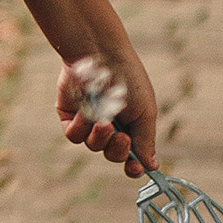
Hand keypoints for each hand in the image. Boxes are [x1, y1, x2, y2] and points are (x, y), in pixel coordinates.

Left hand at [58, 43, 156, 176]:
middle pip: (112, 154)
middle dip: (118, 150)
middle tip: (121, 137)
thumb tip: (152, 167)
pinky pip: (74, 135)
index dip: (133, 167)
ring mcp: (89, 121)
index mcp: (131, 124)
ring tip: (105, 123)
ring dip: (100, 139)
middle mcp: (110, 125)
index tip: (136, 168)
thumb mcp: (145, 111)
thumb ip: (145, 141)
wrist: (101, 54)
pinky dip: (82, 129)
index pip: (132, 156)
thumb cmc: (128, 79)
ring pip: (93, 146)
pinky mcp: (70, 116)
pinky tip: (87, 114)